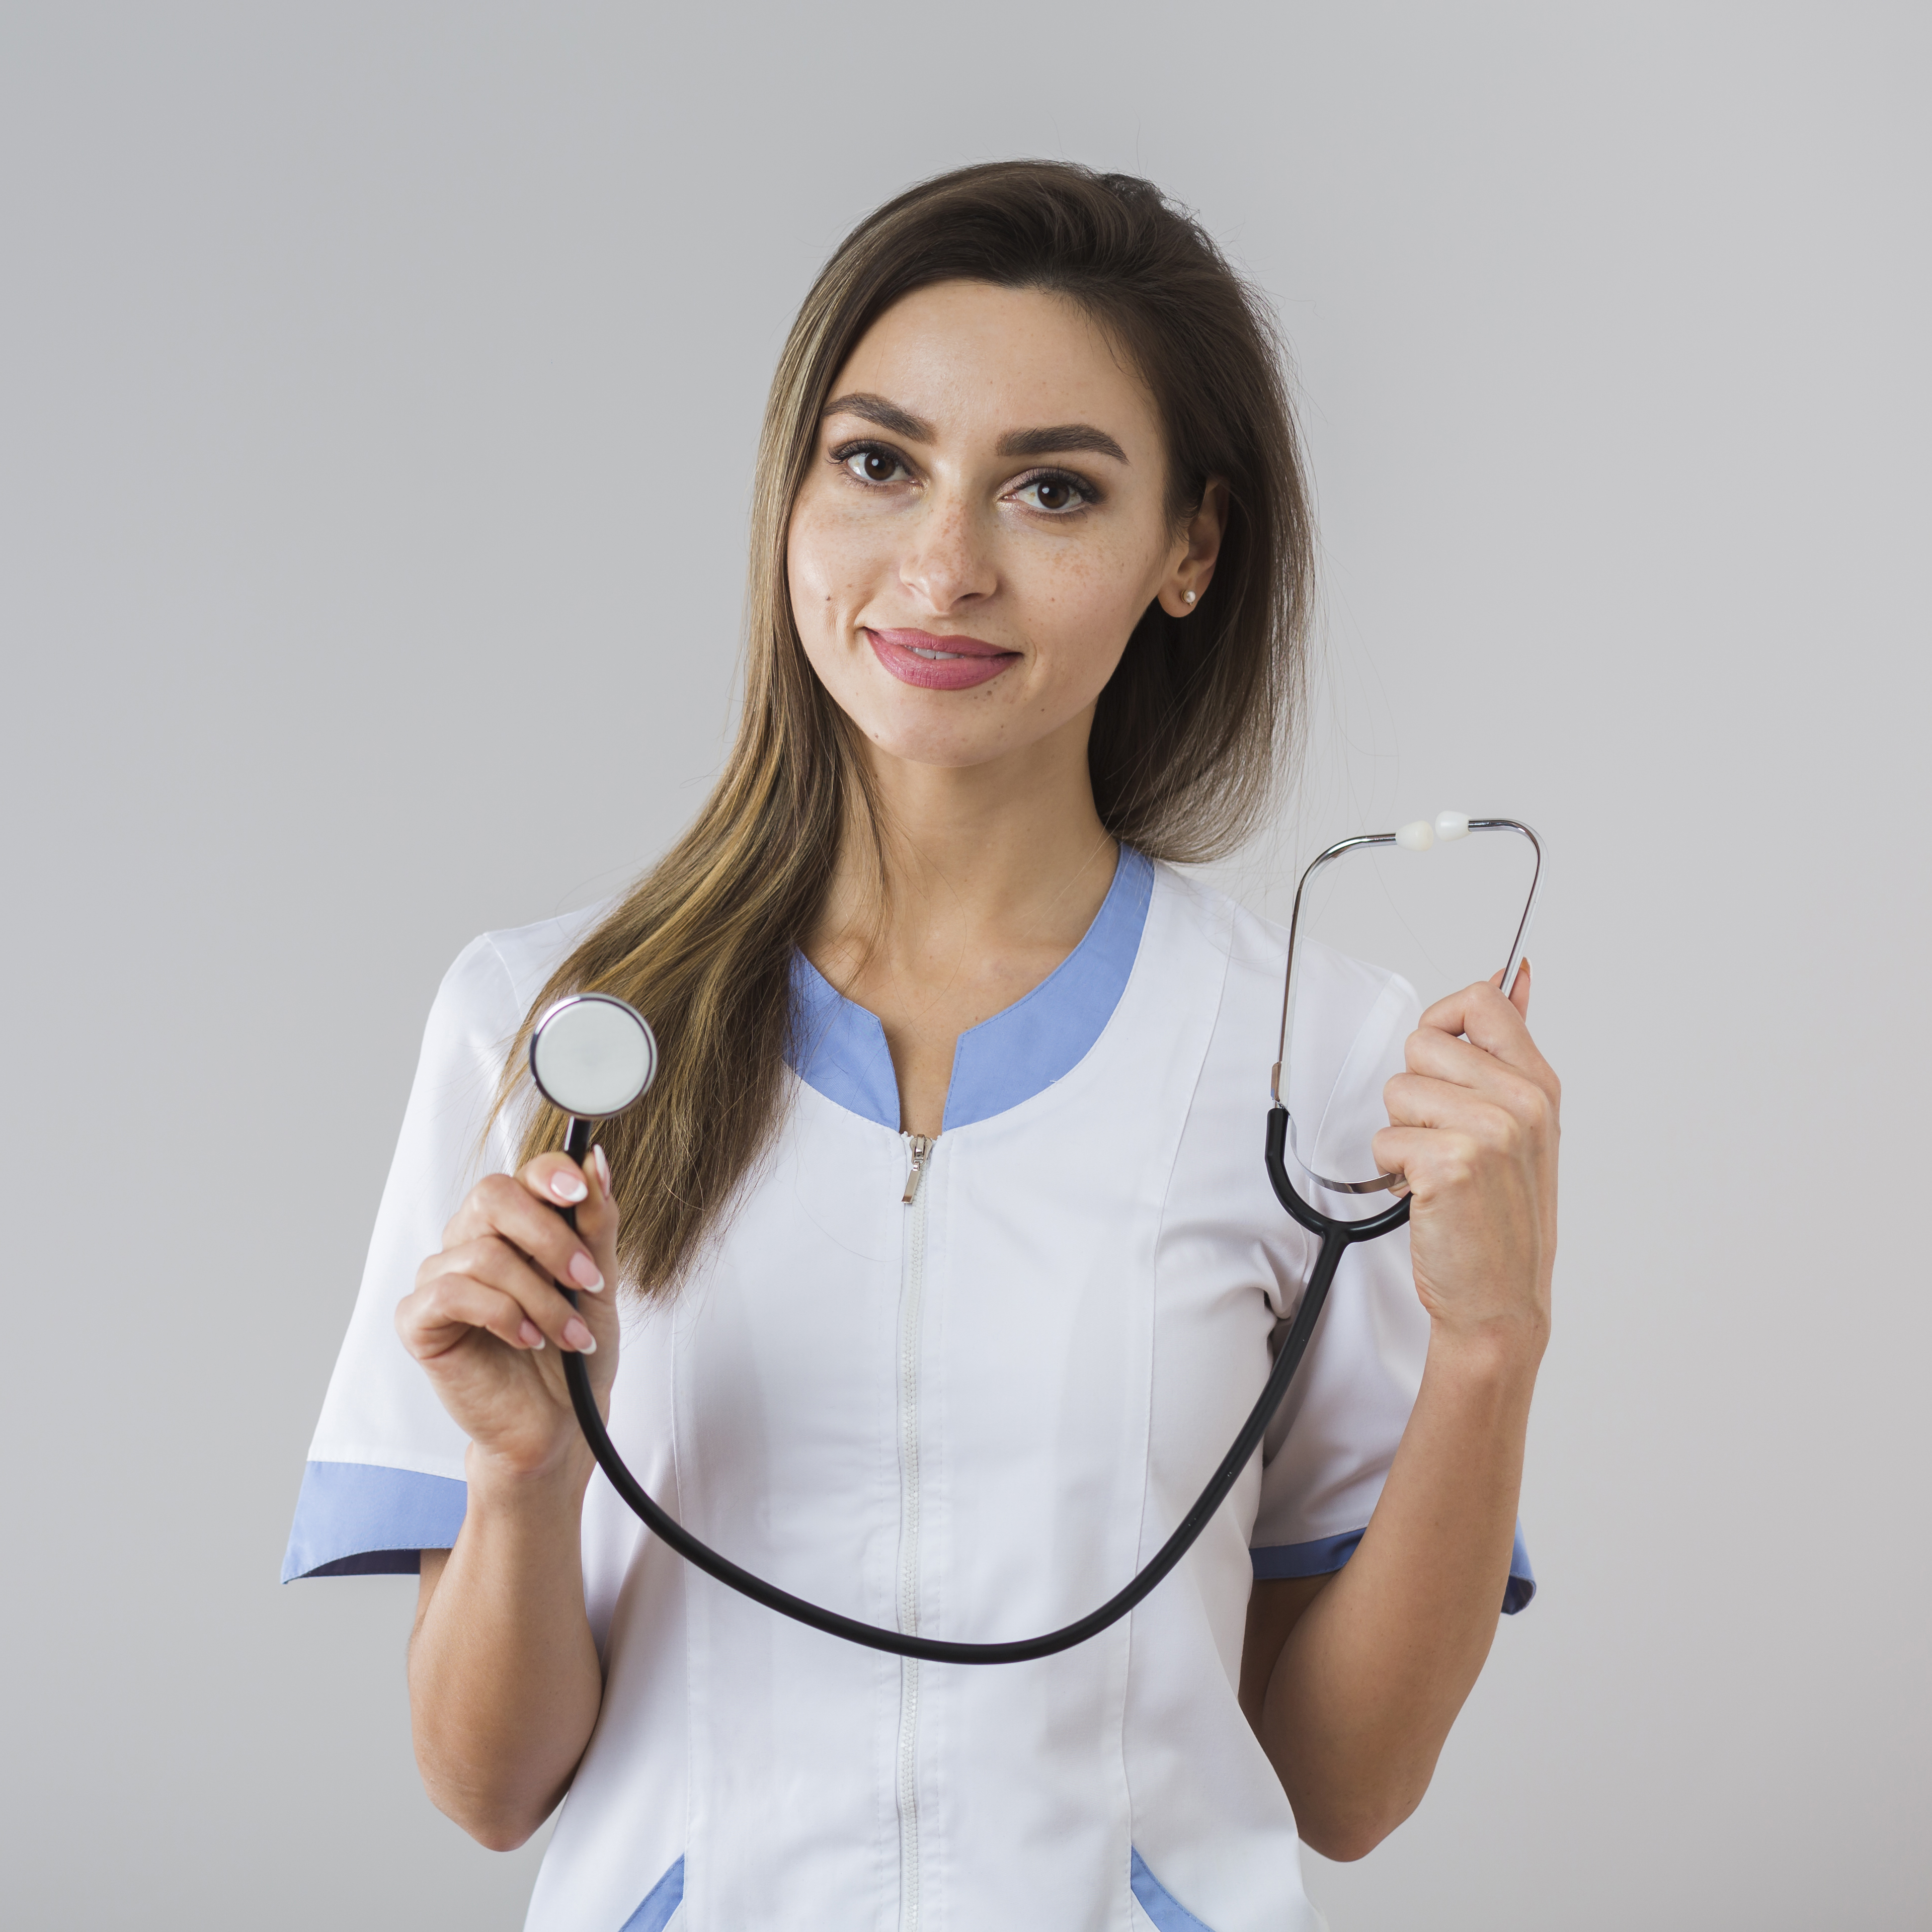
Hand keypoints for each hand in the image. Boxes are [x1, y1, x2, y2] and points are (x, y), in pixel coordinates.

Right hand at [396, 1146, 621, 1484]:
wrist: (560, 1421)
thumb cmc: (575, 1350)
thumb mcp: (599, 1281)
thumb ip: (596, 1223)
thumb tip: (597, 1161)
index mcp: (513, 1225)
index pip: (522, 1176)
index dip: (550, 1175)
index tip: (581, 1194)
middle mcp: (471, 1241)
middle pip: (493, 1197)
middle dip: (549, 1237)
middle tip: (586, 1280)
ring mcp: (439, 1278)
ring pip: (483, 1253)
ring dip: (540, 1297)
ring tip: (568, 1334)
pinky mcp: (419, 1320)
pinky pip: (452, 1293)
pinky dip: (502, 1315)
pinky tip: (527, 1340)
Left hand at [1372, 963, 1559, 1358]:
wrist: (1500, 1299)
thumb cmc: (1505, 1217)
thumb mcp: (1528, 1125)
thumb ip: (1511, 1048)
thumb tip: (1516, 977)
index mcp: (1540, 1085)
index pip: (1482, 1001)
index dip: (1444, 1020)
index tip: (1442, 1059)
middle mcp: (1521, 1103)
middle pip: (1423, 1043)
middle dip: (1416, 1091)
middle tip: (1444, 1137)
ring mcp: (1489, 1132)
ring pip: (1397, 1090)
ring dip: (1403, 1133)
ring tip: (1436, 1169)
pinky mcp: (1451, 1164)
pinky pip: (1385, 1138)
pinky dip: (1392, 1170)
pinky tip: (1425, 1194)